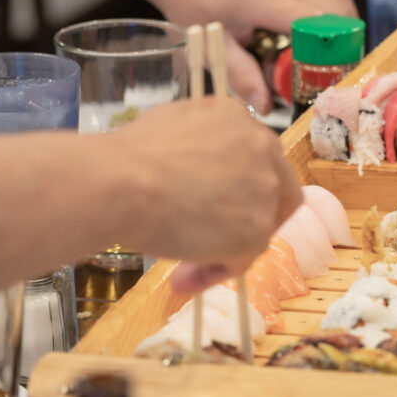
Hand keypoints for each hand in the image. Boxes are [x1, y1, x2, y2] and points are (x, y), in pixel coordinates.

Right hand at [106, 97, 302, 276]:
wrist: (121, 182)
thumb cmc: (128, 158)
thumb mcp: (171, 129)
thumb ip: (200, 148)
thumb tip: (197, 175)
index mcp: (240, 118)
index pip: (258, 159)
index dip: (240, 190)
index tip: (215, 211)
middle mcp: (263, 147)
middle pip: (275, 192)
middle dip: (248, 223)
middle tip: (215, 245)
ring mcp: (265, 188)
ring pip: (257, 229)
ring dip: (224, 252)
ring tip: (181, 272)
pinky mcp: (259, 228)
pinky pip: (241, 258)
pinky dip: (216, 271)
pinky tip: (182, 278)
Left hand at [146, 0, 356, 114]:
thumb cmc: (195, 3)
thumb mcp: (213, 45)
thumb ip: (241, 77)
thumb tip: (266, 107)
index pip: (313, 24)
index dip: (328, 54)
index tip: (328, 83)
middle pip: (337, 15)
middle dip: (342, 50)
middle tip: (331, 80)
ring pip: (341, 3)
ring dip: (343, 35)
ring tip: (331, 64)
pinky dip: (338, 21)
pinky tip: (326, 42)